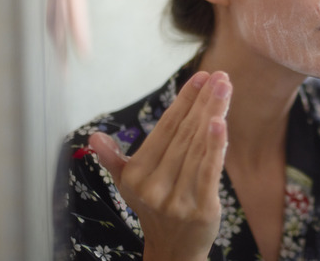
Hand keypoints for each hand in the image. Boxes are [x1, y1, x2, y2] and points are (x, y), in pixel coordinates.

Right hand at [90, 71, 230, 260]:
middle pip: (185, 133)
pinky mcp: (200, 208)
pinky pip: (208, 171)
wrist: (174, 251)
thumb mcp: (129, 185)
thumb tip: (94, 137)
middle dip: (204, 101)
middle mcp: (153, 185)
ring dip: (214, 113)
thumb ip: (114, 159)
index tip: (202, 77)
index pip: (166, 128)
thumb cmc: (154, 208)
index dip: (184, 101)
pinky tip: (221, 122)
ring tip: (226, 88)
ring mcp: (176, 198)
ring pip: (198, 147)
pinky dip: (216, 146)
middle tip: (221, 75)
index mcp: (137, 173)